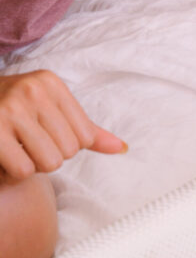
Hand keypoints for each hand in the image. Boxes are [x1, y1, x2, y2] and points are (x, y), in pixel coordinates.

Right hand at [0, 70, 124, 180]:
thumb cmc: (8, 112)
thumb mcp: (47, 111)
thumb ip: (85, 131)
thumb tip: (122, 148)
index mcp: (50, 83)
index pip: (85, 137)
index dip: (65, 146)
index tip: (40, 133)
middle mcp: (31, 90)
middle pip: (68, 152)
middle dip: (47, 156)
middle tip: (23, 143)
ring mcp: (9, 108)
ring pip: (48, 163)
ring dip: (30, 166)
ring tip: (12, 149)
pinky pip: (23, 170)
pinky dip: (12, 173)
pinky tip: (2, 157)